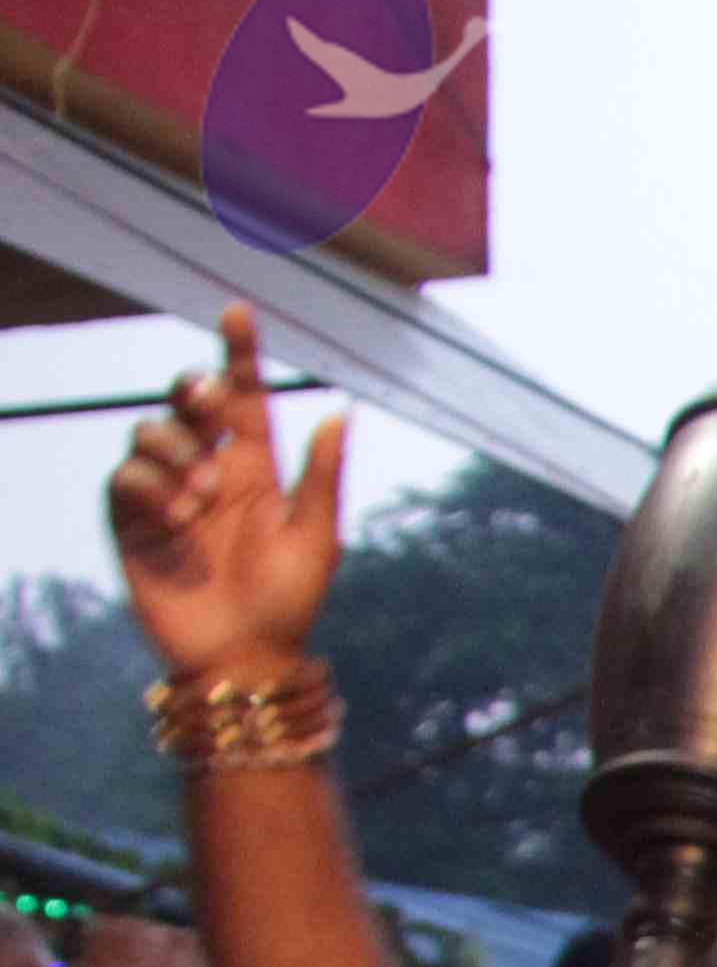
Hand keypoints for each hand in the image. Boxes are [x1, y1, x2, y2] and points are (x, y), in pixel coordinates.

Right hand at [107, 307, 348, 681]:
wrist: (246, 656)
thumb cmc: (289, 600)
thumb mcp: (315, 536)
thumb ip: (322, 475)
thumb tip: (340, 411)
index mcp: (255, 465)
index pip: (244, 396)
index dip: (239, 352)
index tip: (240, 311)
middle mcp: (208, 468)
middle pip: (188, 400)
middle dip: (196, 391)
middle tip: (216, 408)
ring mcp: (166, 491)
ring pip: (151, 431)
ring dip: (177, 452)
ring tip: (203, 499)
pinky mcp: (132, 520)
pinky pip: (125, 477)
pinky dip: (150, 487)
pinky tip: (178, 518)